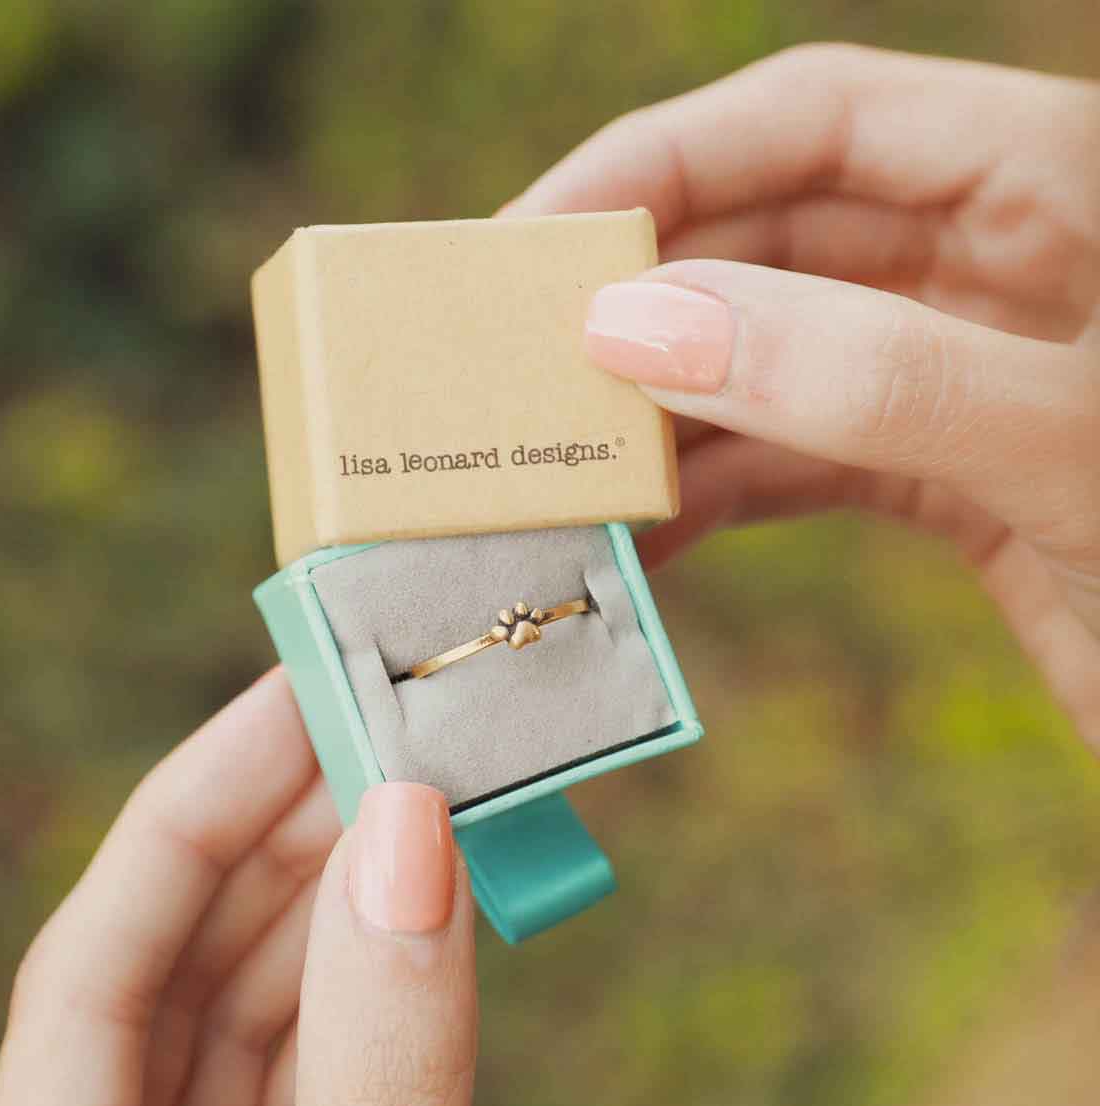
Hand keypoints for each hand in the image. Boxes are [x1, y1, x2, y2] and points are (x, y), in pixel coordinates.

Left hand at [0, 669, 477, 1105]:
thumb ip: (380, 1069)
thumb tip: (407, 838)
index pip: (88, 967)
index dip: (192, 812)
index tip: (288, 698)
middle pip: (175, 968)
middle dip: (284, 837)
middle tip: (377, 724)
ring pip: (249, 1007)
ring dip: (340, 894)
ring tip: (418, 792)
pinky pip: (310, 1061)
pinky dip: (373, 977)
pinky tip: (420, 898)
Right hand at [507, 44, 1099, 750]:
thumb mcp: (1066, 439)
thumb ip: (868, 372)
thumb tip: (642, 326)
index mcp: (1050, 179)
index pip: (804, 118)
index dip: (656, 165)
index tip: (533, 247)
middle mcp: (990, 259)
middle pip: (762, 237)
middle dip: (633, 300)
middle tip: (512, 372)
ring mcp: (958, 369)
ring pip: (764, 356)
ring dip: (659, 412)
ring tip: (558, 468)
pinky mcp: (944, 473)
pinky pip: (794, 459)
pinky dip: (713, 494)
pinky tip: (641, 535)